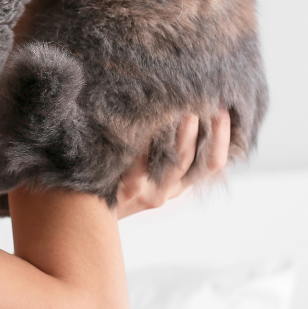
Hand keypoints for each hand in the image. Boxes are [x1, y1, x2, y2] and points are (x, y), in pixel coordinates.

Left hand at [115, 108, 230, 219]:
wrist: (84, 207)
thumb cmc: (116, 178)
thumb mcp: (146, 170)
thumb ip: (165, 149)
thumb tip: (183, 107)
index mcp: (179, 184)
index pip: (211, 164)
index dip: (222, 138)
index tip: (223, 110)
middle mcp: (168, 191)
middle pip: (198, 161)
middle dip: (209, 130)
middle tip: (209, 101)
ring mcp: (150, 192)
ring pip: (175, 162)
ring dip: (183, 135)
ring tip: (186, 110)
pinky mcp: (129, 192)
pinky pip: (142, 165)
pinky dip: (147, 143)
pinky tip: (145, 121)